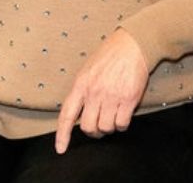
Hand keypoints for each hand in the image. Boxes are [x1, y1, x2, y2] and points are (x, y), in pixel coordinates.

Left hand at [54, 28, 148, 153]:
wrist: (132, 45)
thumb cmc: (108, 57)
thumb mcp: (87, 70)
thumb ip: (82, 91)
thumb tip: (80, 113)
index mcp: (80, 85)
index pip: (67, 115)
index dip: (62, 134)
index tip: (60, 149)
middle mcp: (94, 92)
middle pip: (88, 127)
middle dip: (94, 131)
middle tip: (99, 126)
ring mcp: (111, 96)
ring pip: (106, 128)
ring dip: (110, 128)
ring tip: (113, 117)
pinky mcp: (129, 99)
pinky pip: (122, 124)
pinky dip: (122, 125)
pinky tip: (123, 115)